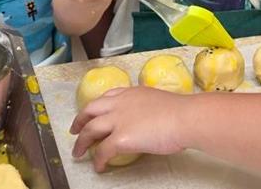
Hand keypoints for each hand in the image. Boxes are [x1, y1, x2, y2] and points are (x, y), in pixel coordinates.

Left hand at [70, 86, 188, 171]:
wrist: (185, 118)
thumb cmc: (181, 112)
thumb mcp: (159, 102)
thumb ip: (147, 108)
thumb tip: (150, 120)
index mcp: (131, 93)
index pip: (108, 96)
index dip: (97, 105)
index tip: (94, 112)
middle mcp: (120, 103)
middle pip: (91, 110)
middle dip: (80, 120)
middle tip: (75, 130)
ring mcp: (118, 120)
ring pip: (90, 130)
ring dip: (81, 142)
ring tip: (78, 152)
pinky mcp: (120, 138)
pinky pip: (102, 151)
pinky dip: (98, 160)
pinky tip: (99, 166)